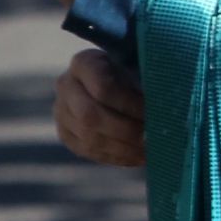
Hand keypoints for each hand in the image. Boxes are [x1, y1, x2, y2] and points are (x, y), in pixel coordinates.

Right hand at [53, 49, 145, 167]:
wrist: (110, 82)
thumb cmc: (130, 71)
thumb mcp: (137, 67)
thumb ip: (145, 83)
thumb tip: (160, 112)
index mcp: (84, 63)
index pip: (103, 87)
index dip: (129, 104)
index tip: (152, 113)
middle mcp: (65, 85)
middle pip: (90, 115)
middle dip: (124, 130)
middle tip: (149, 138)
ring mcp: (60, 112)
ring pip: (88, 136)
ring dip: (121, 148)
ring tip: (147, 152)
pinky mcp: (65, 133)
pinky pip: (87, 150)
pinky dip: (115, 157)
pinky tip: (136, 157)